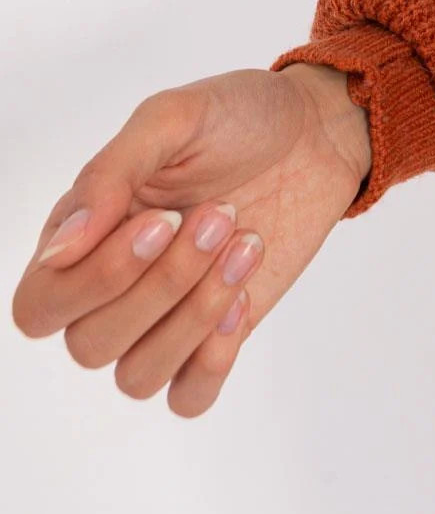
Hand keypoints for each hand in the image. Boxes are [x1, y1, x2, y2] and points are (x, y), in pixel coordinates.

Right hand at [11, 63, 370, 417]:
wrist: (316, 132)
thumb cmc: (237, 116)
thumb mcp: (172, 118)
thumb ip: (109, 174)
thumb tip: (62, 247)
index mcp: (83, 235)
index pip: (40, 305)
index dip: (96, 278)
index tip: (165, 218)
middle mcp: (111, 287)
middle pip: (89, 345)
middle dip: (162, 285)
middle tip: (220, 216)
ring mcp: (162, 317)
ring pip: (137, 376)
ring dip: (194, 316)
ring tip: (245, 244)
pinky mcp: (214, 337)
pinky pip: (187, 397)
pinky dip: (211, 361)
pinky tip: (244, 297)